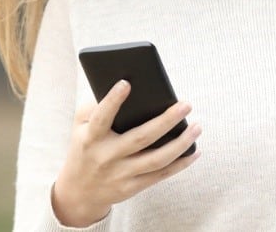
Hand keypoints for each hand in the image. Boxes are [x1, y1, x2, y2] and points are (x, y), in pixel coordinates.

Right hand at [51, 80, 201, 226]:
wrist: (78, 193)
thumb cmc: (84, 148)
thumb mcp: (79, 127)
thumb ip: (95, 108)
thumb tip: (125, 88)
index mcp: (91, 138)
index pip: (101, 118)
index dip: (113, 101)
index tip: (126, 83)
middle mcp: (107, 157)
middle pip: (141, 138)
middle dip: (166, 120)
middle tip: (186, 104)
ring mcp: (120, 174)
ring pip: (156, 159)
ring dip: (181, 143)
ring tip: (197, 126)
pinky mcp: (132, 187)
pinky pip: (160, 175)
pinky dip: (180, 163)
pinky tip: (195, 151)